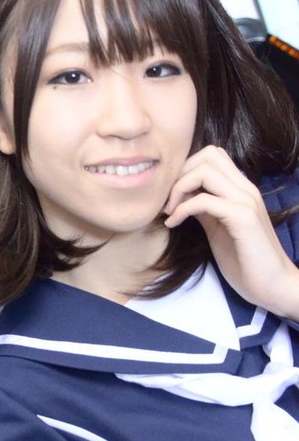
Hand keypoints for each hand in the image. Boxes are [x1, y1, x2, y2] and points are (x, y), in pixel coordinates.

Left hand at [163, 146, 298, 319]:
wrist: (273, 285)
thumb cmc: (246, 261)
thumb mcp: (218, 229)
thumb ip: (205, 210)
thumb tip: (184, 197)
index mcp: (241, 190)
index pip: (212, 156)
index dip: (186, 169)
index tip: (172, 195)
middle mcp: (245, 189)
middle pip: (208, 154)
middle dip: (180, 173)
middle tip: (167, 201)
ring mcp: (246, 201)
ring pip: (205, 170)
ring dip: (178, 188)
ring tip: (170, 212)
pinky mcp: (242, 218)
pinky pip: (204, 200)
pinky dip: (182, 209)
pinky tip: (174, 224)